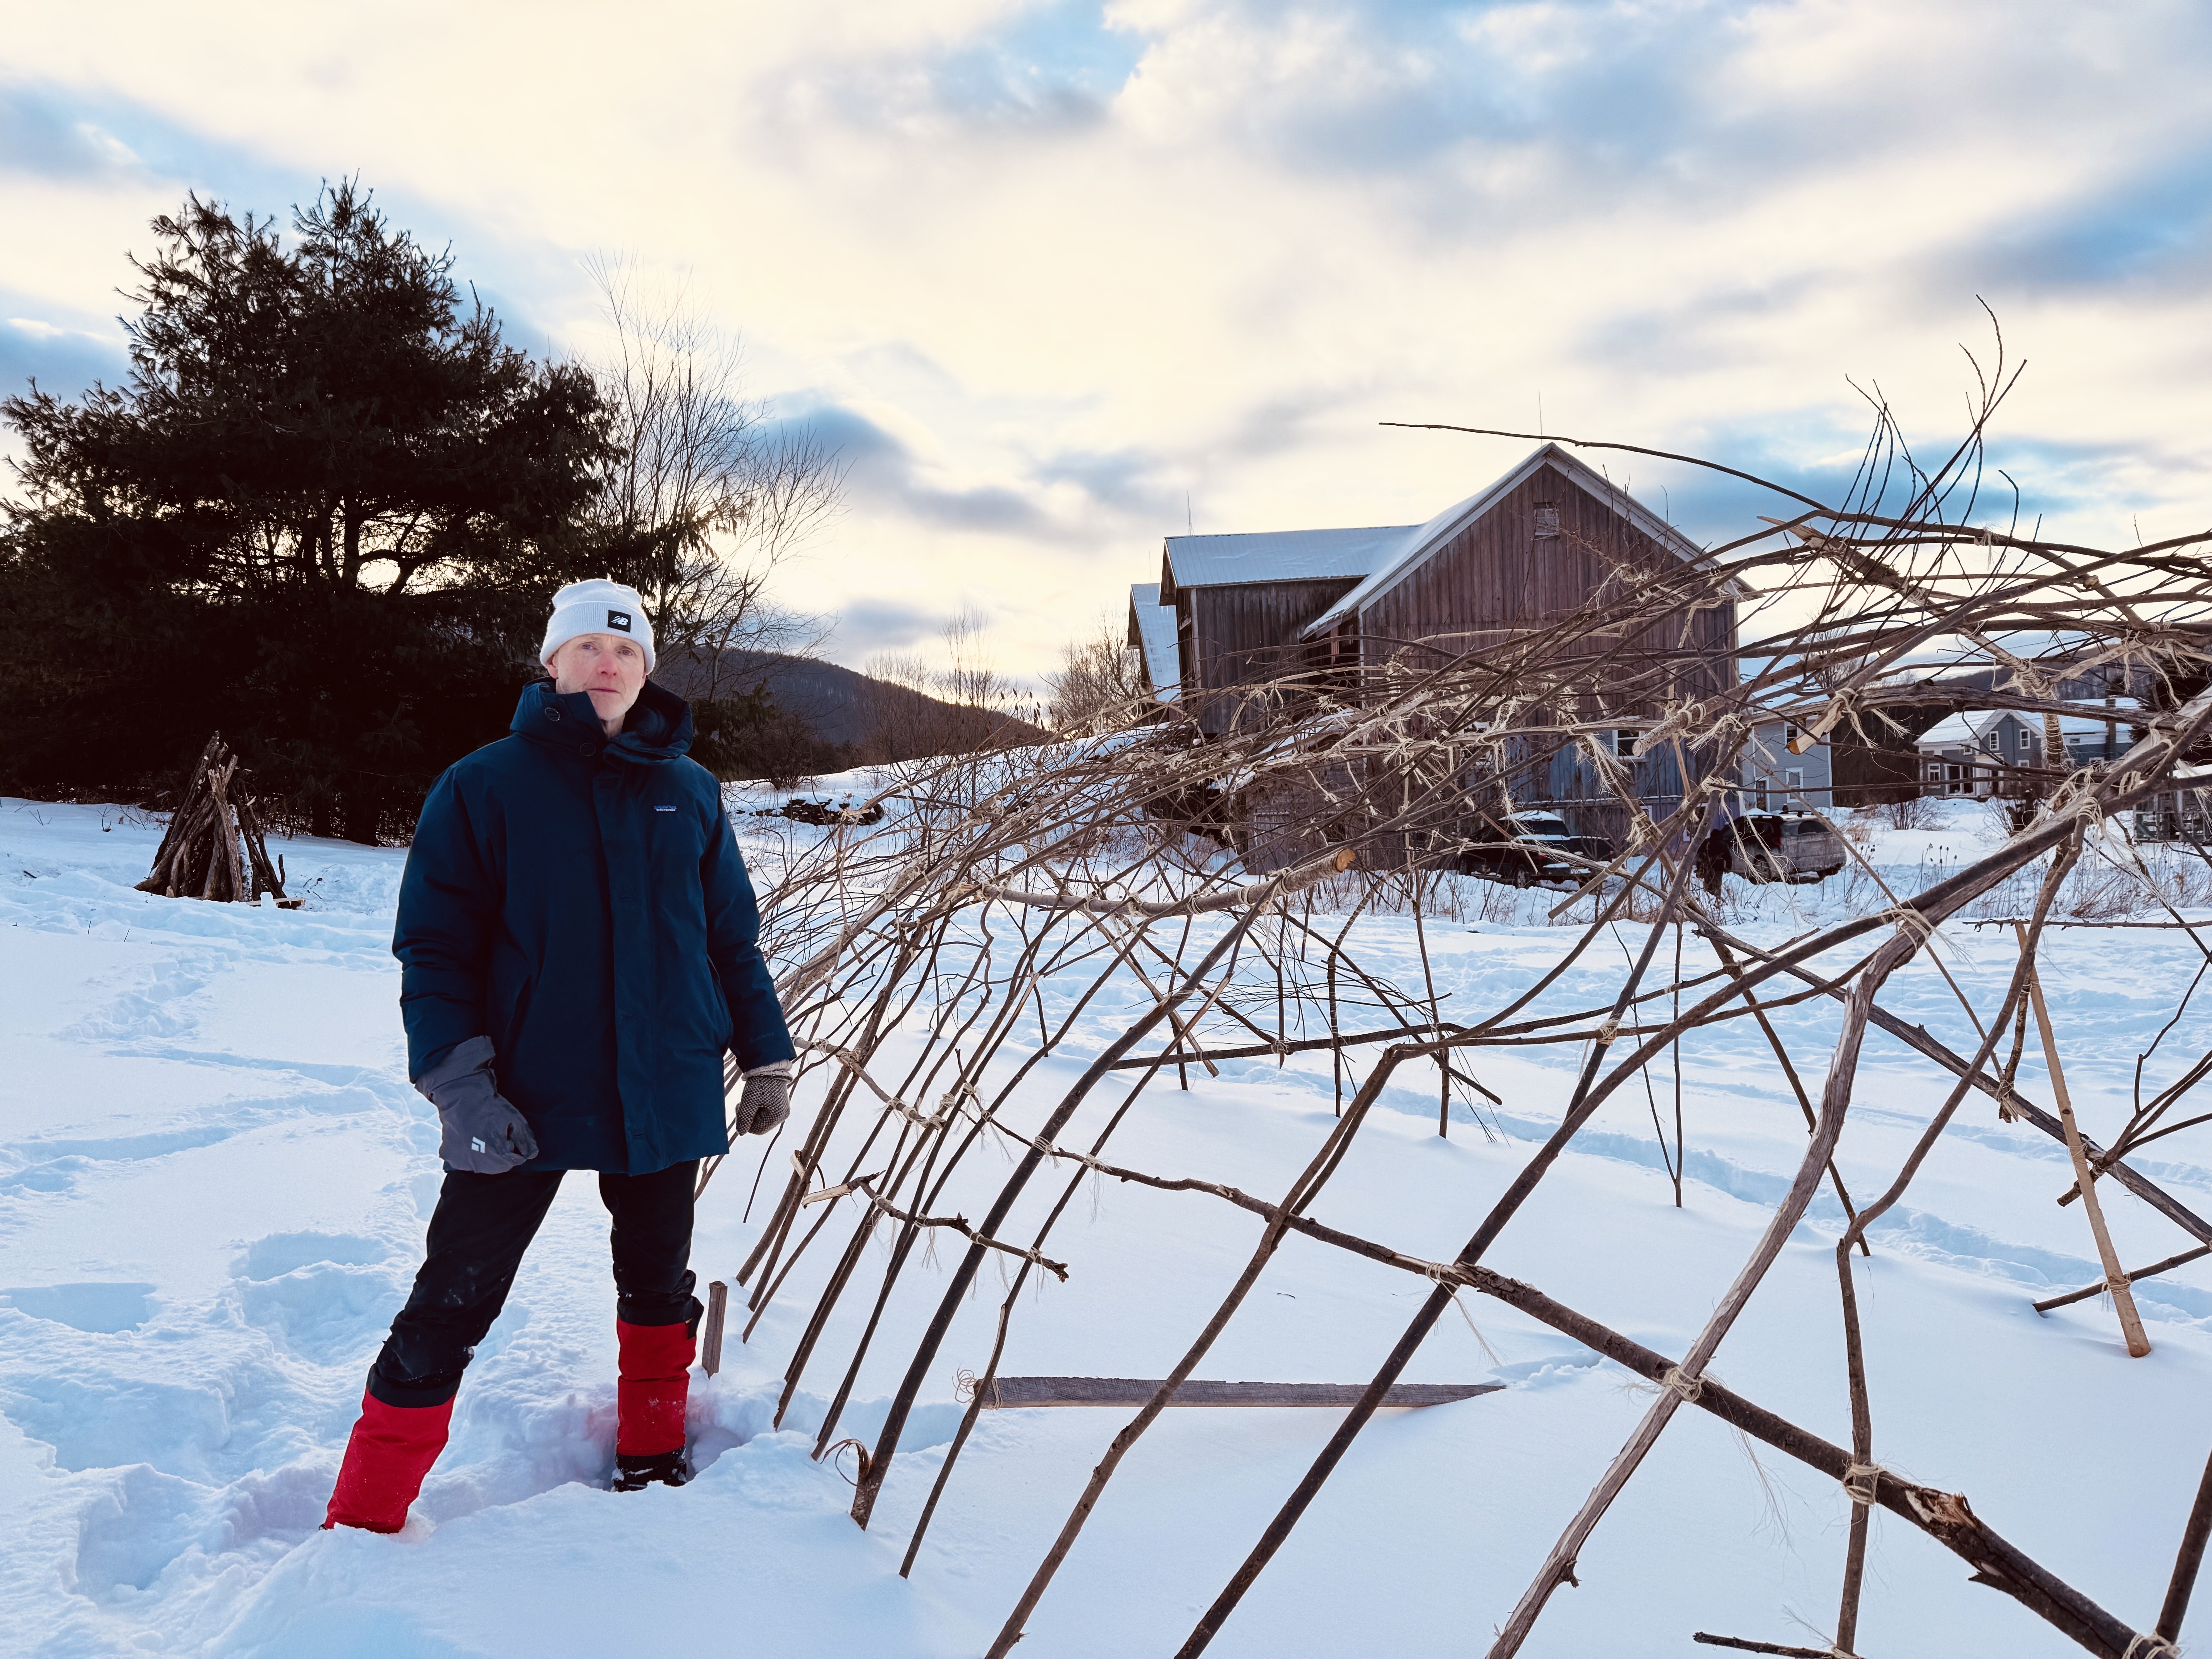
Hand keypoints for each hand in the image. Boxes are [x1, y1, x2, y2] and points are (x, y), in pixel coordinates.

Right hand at [416, 1036, 539, 1172]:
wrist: (462, 1097)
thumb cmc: (491, 1107)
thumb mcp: (515, 1119)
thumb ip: (525, 1140)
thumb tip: (532, 1155)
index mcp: (498, 1154)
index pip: (515, 1160)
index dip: (513, 1146)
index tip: (506, 1134)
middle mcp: (481, 1163)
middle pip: (499, 1166)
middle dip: (500, 1154)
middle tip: (494, 1134)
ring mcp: (464, 1162)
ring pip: (482, 1166)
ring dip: (484, 1156)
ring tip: (481, 1136)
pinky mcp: (451, 1158)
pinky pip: (465, 1161)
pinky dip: (468, 1154)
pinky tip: (468, 1139)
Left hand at [734, 1068, 791, 1136]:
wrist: (769, 1066)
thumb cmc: (759, 1083)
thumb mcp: (749, 1101)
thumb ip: (744, 1118)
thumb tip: (740, 1133)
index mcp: (777, 1116)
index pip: (757, 1130)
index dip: (746, 1123)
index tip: (739, 1107)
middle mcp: (783, 1115)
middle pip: (761, 1125)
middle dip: (750, 1117)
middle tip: (742, 1103)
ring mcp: (783, 1110)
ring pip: (763, 1119)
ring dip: (754, 1112)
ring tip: (749, 1100)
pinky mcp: (781, 1104)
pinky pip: (767, 1113)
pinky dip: (759, 1108)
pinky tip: (756, 1099)